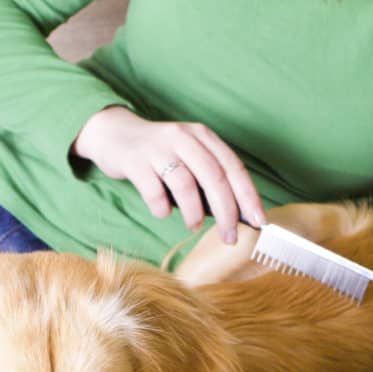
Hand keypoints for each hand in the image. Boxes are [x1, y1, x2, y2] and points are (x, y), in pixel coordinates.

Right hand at [71, 105, 266, 243]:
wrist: (113, 134)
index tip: (259, 222)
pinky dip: (162, 208)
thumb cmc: (159, 155)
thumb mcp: (188, 157)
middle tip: (229, 237)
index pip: (233, 167)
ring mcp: (158, 148)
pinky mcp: (135, 160)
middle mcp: (184, 137)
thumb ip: (209, 180)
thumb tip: (237, 216)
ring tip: (193, 226)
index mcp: (203, 136)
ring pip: (185, 184)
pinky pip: (154, 191)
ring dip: (193, 212)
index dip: (248, 197)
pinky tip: (163, 212)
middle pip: (214, 177)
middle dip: (226, 212)